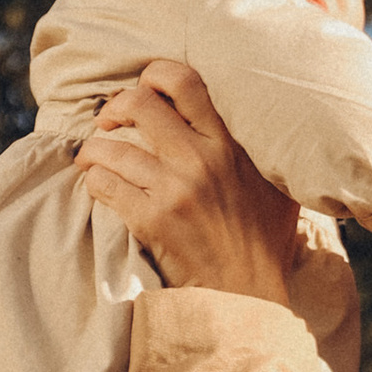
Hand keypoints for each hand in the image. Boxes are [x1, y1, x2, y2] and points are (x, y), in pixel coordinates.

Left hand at [76, 59, 304, 299]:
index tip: (146, 91)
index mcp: (229, 143)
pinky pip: (104, 184)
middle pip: (137, 104)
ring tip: (92, 156)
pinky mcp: (151, 221)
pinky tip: (98, 184)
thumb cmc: (265, 241)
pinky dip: (94, 180)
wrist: (248, 296)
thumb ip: (265, 149)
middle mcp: (200, 159)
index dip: (154, 75)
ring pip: (111, 147)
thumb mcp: (279, 185)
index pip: (184, 81)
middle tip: (110, 122)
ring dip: (94, 148)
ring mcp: (173, 190)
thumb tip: (265, 120)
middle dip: (114, 108)